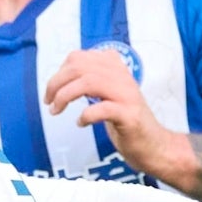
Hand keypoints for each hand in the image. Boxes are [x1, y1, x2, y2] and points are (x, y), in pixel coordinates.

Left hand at [44, 48, 185, 181]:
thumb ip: (90, 80)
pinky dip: (86, 115)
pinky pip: (103, 109)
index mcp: (115, 68)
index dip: (59, 72)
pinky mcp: (130, 116)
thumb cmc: (124, 119)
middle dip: (56, 84)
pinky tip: (81, 122)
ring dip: (65, 96)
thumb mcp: (106, 93)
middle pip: (80, 68)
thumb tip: (61, 76)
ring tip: (57, 111)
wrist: (152, 144)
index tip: (52, 90)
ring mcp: (127, 95)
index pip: (79, 57)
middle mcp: (122, 77)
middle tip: (49, 102)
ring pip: (89, 82)